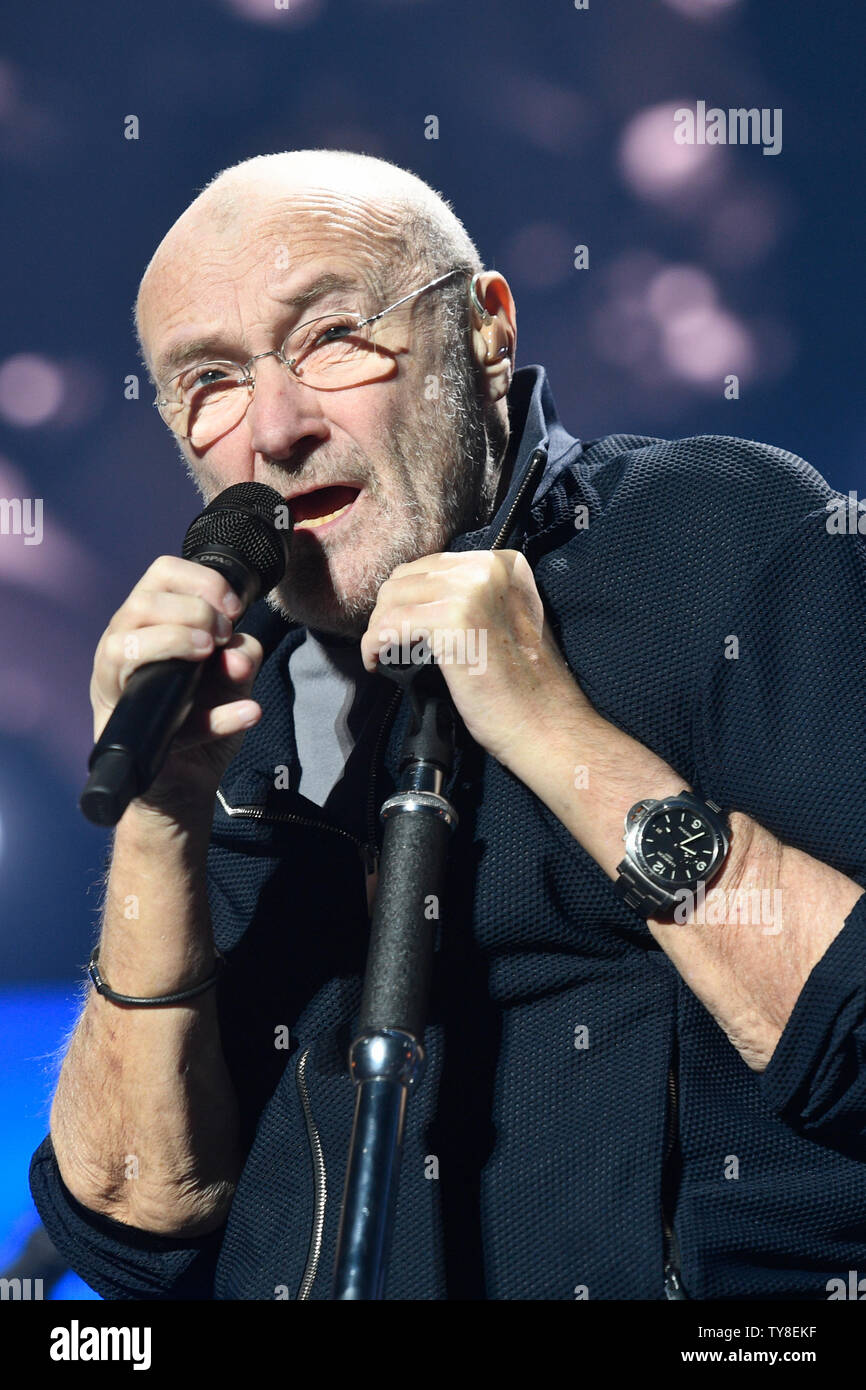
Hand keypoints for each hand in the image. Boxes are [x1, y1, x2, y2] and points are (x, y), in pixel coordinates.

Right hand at [90, 556, 263, 822]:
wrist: (188, 781)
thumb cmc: (202, 714)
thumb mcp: (233, 679)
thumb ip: (241, 658)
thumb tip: (239, 652)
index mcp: (146, 626)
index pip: (160, 576)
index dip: (201, 581)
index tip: (234, 607)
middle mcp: (121, 652)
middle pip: (138, 605)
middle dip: (191, 611)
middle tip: (222, 635)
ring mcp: (116, 692)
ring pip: (123, 648)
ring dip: (174, 641)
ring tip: (211, 654)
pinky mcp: (129, 733)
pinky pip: (160, 717)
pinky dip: (212, 718)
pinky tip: (248, 713)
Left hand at [360, 550, 584, 768]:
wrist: (544, 723)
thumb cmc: (525, 687)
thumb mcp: (507, 620)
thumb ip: (473, 599)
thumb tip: (421, 601)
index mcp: (504, 564)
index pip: (434, 565)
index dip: (410, 596)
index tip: (403, 625)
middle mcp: (488, 567)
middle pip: (409, 577)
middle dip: (389, 610)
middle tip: (387, 642)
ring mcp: (470, 590)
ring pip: (393, 597)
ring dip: (378, 627)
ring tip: (382, 653)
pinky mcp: (452, 621)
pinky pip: (389, 625)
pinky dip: (374, 643)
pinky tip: (376, 661)